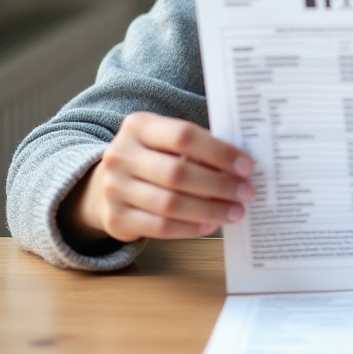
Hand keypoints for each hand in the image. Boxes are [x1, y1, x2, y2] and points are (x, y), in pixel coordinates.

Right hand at [58, 113, 254, 245]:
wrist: (106, 183)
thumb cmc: (154, 157)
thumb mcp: (167, 141)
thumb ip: (197, 147)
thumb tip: (241, 166)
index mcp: (139, 126)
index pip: (184, 136)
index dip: (218, 152)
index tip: (247, 166)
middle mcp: (121, 155)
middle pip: (177, 173)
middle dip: (218, 184)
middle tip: (246, 192)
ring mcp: (114, 188)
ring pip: (169, 203)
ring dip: (209, 209)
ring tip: (235, 212)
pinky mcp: (115, 218)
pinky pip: (158, 227)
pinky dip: (189, 228)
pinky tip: (209, 224)